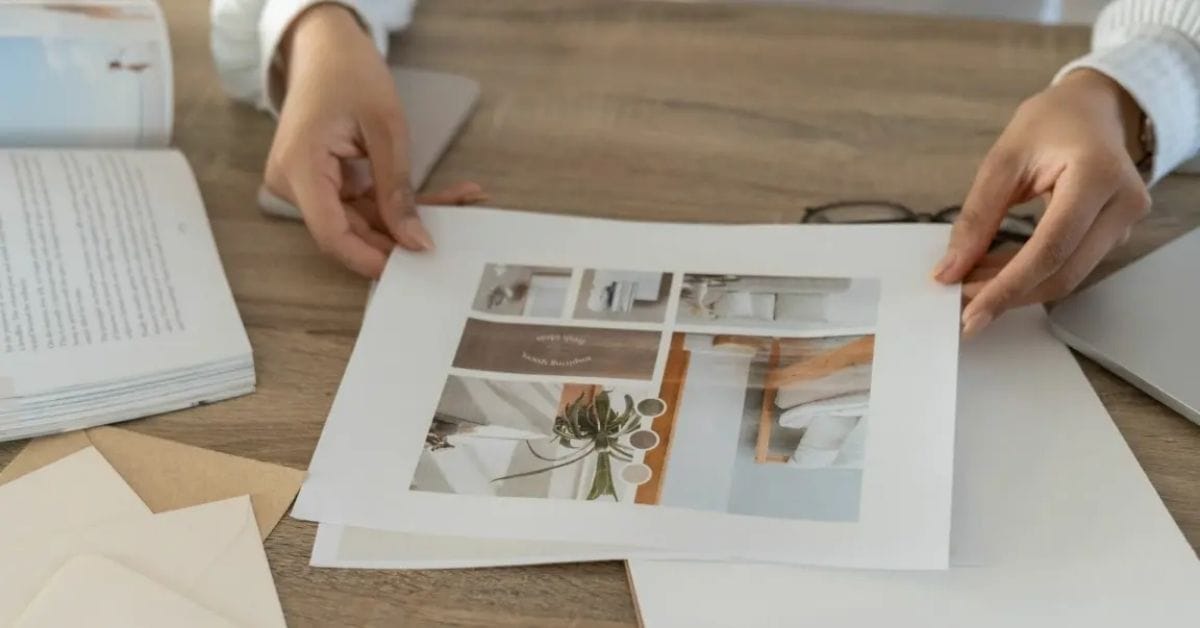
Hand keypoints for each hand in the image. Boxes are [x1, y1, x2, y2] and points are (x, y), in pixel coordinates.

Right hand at [263, 5, 484, 276]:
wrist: (325, 46)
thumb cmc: (349, 73)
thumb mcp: (386, 129)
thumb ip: (397, 189)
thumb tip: (415, 242)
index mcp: (299, 169)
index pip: (331, 234)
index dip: (371, 258)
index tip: (412, 266)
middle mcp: (293, 184)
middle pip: (349, 231)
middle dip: (401, 235)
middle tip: (450, 236)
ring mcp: (306, 184)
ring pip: (361, 219)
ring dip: (408, 216)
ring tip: (460, 201)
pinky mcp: (322, 181)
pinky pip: (361, 202)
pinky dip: (397, 201)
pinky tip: (442, 197)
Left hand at [932, 69, 1151, 335]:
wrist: (1093, 109)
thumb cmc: (1050, 123)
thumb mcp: (1003, 160)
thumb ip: (976, 217)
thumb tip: (950, 270)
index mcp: (1098, 175)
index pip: (1051, 248)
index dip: (1008, 286)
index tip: (970, 312)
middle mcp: (1123, 204)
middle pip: (1062, 272)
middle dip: (1008, 293)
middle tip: (961, 302)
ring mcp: (1124, 223)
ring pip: (1066, 275)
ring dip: (1016, 287)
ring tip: (970, 283)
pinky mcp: (1114, 235)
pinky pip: (1069, 265)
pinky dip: (1029, 274)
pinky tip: (994, 272)